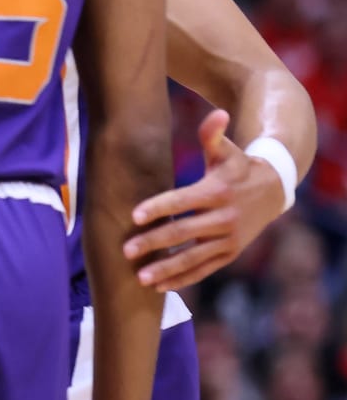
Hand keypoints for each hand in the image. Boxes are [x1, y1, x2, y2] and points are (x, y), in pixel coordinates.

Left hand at [125, 109, 285, 290]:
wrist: (272, 190)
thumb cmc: (237, 166)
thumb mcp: (227, 149)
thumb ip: (213, 134)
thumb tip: (215, 112)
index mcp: (217, 192)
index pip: (183, 201)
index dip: (159, 208)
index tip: (134, 216)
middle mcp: (225, 218)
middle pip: (184, 233)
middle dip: (155, 243)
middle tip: (126, 250)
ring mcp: (229, 239)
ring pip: (194, 258)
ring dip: (167, 269)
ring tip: (140, 278)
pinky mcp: (230, 253)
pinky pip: (204, 269)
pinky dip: (183, 279)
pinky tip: (159, 287)